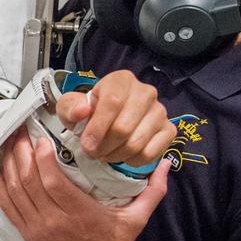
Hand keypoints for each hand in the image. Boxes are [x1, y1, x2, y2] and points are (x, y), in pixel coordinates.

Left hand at [0, 129, 170, 240]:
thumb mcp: (137, 219)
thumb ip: (153, 190)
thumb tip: (167, 163)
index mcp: (79, 215)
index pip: (52, 182)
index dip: (42, 159)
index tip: (40, 139)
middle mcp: (54, 221)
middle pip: (29, 182)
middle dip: (20, 153)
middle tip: (19, 131)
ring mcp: (37, 229)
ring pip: (15, 191)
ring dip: (8, 164)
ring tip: (7, 141)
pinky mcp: (26, 234)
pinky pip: (7, 206)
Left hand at [54, 70, 174, 165]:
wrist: (106, 119)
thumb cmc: (88, 111)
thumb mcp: (71, 107)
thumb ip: (71, 108)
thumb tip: (83, 110)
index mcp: (121, 80)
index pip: (112, 103)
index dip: (97, 128)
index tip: (86, 145)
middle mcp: (146, 92)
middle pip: (123, 127)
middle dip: (104, 146)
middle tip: (93, 152)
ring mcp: (160, 111)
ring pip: (136, 143)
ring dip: (116, 155)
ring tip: (105, 154)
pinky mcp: (169, 129)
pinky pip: (151, 152)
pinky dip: (133, 160)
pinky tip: (123, 156)